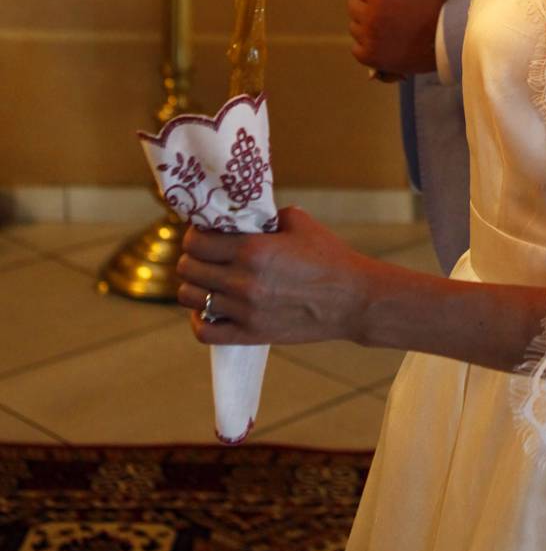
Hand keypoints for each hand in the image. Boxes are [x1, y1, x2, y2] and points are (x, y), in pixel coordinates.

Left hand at [176, 205, 369, 346]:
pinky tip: (209, 307)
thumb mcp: (299, 222)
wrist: (352, 299)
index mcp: (253, 249)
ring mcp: (244, 310)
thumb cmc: (329, 257)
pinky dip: (199, 318)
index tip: (203, 233)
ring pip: (190, 298)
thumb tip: (242, 216)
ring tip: (207, 279)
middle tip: (204, 255)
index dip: (194, 234)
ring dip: (193, 285)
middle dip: (192, 258)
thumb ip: (265, 216)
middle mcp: (243, 280)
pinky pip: (205, 332)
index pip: (196, 242)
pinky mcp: (250, 334)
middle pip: (187, 269)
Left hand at [347, 0, 445, 75]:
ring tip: (383, 27)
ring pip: (354, 26)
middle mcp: (369, 16)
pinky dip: (366, 44)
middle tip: (381, 7)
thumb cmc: (433, 8)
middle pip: (352, 4)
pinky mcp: (369, 57)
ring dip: (365, 24)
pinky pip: (357, 47)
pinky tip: (380, 42)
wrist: (445, 42)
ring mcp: (367, 38)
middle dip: (364, 3)